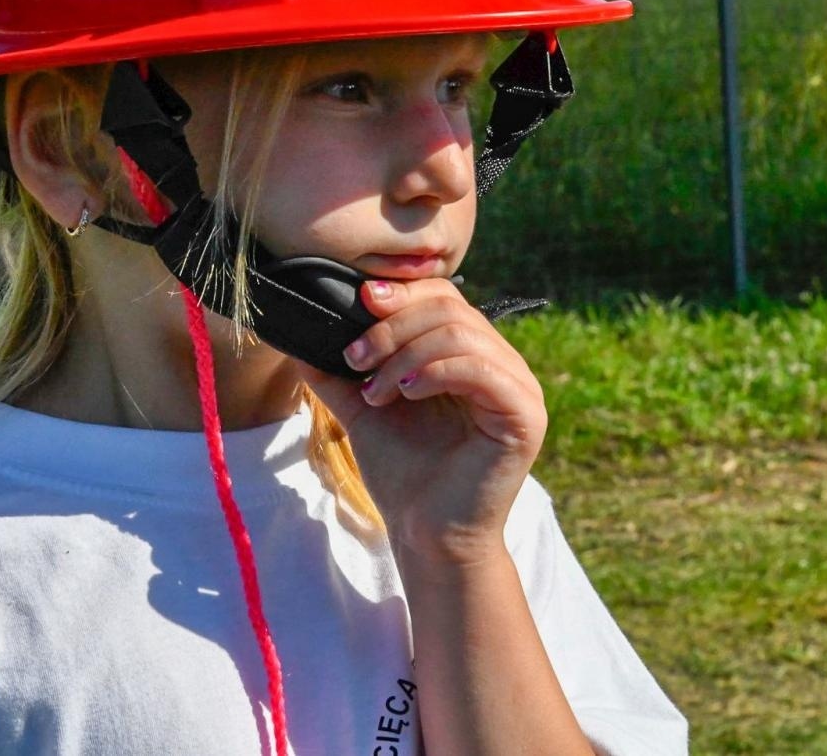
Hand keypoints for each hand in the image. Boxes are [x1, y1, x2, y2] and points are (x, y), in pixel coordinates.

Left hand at [298, 278, 546, 569]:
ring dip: (405, 354)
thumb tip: (301, 334)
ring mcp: (519, 388)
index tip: (359, 306)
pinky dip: (435, 371)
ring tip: (375, 391)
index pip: (443, 296)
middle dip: (392, 328)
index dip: (401, 293)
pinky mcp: (525, 415)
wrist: (424, 534)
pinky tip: (405, 393)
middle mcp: (502, 364)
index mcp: (471, 355)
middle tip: (355, 360)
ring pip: (462, 333)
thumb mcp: (363, 407)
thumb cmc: (403, 473)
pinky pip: (482, 368)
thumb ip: (337, 370)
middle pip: (450, 308)